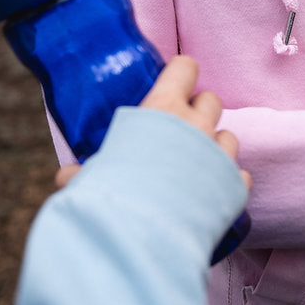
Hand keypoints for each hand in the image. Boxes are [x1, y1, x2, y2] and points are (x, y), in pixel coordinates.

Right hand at [55, 56, 250, 189]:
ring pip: (229, 136)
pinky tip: (208, 194)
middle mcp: (197, 126)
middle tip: (179, 131)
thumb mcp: (89, 177)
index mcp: (162, 109)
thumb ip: (81, 173)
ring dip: (215, 146)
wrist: (145, 236)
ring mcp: (219, 155)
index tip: (174, 84)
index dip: (181, 73)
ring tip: (194, 166)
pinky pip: (239, 173)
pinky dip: (227, 181)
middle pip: (212, 100)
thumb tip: (65, 177)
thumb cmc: (112, 196)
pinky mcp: (233, 185)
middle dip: (199, 111)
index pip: (185, 67)